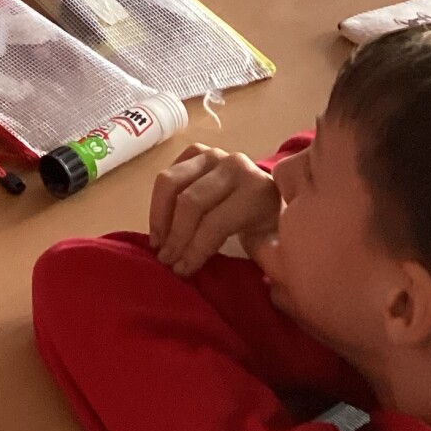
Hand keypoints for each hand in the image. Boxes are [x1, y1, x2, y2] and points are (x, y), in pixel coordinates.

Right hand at [149, 143, 281, 277]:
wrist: (270, 198)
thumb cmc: (269, 228)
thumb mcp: (273, 246)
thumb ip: (262, 256)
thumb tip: (253, 278)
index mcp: (256, 190)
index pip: (215, 223)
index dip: (195, 250)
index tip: (182, 271)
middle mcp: (233, 166)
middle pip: (190, 202)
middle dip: (175, 236)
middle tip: (166, 260)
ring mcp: (212, 154)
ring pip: (171, 183)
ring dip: (159, 217)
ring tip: (157, 244)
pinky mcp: (195, 152)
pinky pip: (167, 176)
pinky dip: (158, 202)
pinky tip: (161, 226)